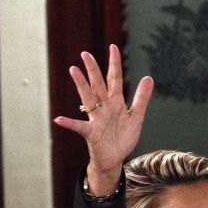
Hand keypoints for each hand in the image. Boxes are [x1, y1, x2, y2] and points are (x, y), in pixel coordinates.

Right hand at [52, 44, 153, 195]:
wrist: (115, 160)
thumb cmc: (123, 138)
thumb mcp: (136, 117)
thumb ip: (141, 98)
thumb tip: (148, 77)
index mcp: (115, 102)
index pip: (114, 79)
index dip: (114, 64)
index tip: (112, 47)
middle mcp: (104, 107)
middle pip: (98, 84)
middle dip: (93, 69)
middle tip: (85, 53)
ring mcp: (96, 119)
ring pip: (87, 98)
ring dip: (81, 85)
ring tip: (73, 70)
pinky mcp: (91, 133)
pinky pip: (78, 126)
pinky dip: (69, 123)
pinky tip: (59, 119)